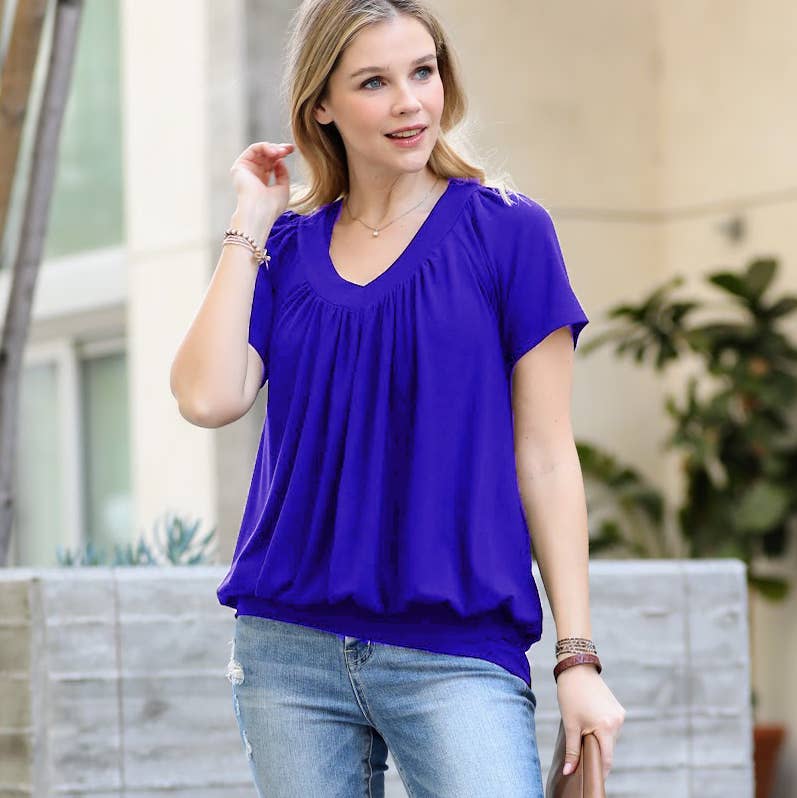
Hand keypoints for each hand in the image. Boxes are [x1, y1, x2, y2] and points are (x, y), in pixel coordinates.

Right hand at [229, 141, 294, 220]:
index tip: (292, 150)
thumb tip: (280, 160)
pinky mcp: (240, 166)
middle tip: (289, 149)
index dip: (281, 155)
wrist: (260, 212)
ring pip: (260, 151)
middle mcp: (253, 175)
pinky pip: (253, 149)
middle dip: (279, 149)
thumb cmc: (272, 206)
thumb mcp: (283, 188)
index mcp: (262, 182)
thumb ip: (283, 174)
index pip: (271, 163)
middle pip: (266, 156)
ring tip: (282, 152)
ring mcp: (246, 170)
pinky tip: (274, 152)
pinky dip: (265, 147)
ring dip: (273, 148)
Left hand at [556, 664, 625, 780]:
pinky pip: (611, 727)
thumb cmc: (571, 694)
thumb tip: (570, 771)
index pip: (607, 759)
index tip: (590, 779)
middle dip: (596, 754)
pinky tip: (590, 724)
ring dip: (599, 741)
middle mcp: (618, 721)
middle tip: (582, 756)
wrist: (577, 668)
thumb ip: (572, 751)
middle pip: (608, 749)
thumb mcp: (570, 724)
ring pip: (610, 738)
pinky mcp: (618, 709)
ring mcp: (620, 714)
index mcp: (607, 727)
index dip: (599, 771)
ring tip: (583, 735)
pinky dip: (602, 731)